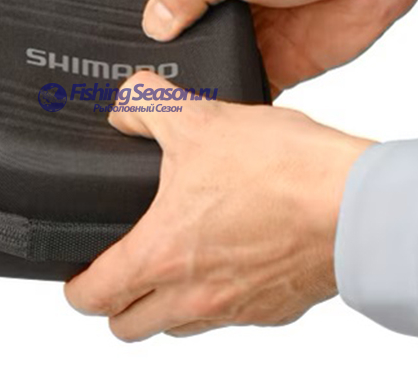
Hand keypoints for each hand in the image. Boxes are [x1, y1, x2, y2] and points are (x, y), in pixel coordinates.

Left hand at [64, 72, 373, 340]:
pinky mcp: (272, 310)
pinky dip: (212, 300)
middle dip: (115, 302)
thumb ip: (146, 106)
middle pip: (128, 327)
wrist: (356, 200)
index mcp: (164, 256)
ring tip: (170, 264)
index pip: (94, 298)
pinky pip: (226, 320)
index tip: (79, 273)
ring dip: (161, 305)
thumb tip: (124, 105)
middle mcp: (195, 296)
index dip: (76, 287)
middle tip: (120, 267)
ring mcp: (235, 310)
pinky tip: (223, 258)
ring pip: (176, 328)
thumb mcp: (198, 120)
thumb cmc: (281, 169)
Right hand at [143, 0, 417, 95]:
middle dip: (177, 74)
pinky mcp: (278, 65)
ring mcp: (250, 40)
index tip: (136, 70)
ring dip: (208, 91)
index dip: (148, 41)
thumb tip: (155, 24)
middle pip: (185, 53)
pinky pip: (250, 93)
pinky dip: (240, 107)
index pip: (160, 15)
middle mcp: (222, 12)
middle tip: (164, 101)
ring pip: (215, 76)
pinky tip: (230, 116)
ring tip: (192, 113)